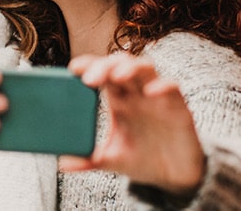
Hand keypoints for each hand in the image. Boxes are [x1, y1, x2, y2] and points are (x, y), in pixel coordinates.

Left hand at [61, 53, 204, 195]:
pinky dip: (163, 86)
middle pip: (121, 64)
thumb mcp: (111, 160)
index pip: (102, 73)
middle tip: (89, 79)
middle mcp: (136, 93)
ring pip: (146, 68)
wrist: (174, 177)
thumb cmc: (141, 159)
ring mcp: (157, 97)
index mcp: (118, 100)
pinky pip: (173, 88)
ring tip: (116, 76)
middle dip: (105, 66)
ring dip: (131, 67)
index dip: (89, 65)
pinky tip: (151, 92)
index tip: (73, 69)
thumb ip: (88, 160)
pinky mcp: (178, 108)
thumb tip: (63, 164)